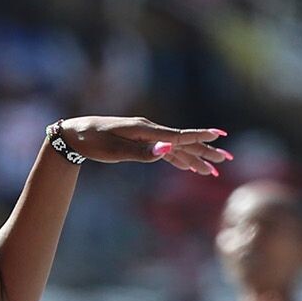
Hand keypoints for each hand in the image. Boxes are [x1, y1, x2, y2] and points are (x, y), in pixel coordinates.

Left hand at [53, 116, 230, 175]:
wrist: (75, 134)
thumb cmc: (93, 141)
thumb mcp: (115, 149)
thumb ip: (142, 152)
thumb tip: (167, 150)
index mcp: (145, 130)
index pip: (178, 135)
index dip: (199, 137)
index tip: (220, 136)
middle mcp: (149, 131)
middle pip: (182, 142)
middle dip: (204, 151)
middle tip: (225, 160)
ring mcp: (146, 136)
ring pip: (175, 149)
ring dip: (194, 158)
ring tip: (212, 170)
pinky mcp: (141, 142)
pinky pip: (165, 152)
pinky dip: (178, 159)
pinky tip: (187, 166)